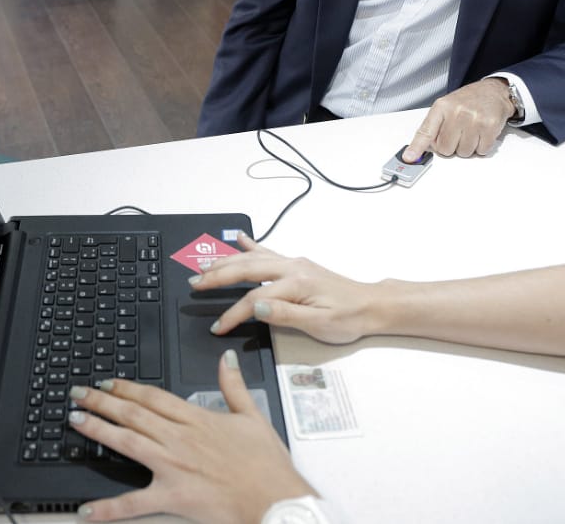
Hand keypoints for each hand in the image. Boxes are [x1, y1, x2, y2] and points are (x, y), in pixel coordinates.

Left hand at [68, 353, 313, 521]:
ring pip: (127, 442)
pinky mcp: (173, 496)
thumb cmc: (267, 465)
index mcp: (198, 418)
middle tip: (78, 393)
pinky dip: (108, 508)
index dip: (127, 387)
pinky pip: (135, 504)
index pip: (153, 396)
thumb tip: (226, 358)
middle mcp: (180, 438)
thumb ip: (234, 386)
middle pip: (133, 413)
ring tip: (75, 421)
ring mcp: (173, 466)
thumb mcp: (253, 417)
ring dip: (98, 430)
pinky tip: (86, 509)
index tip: (108, 381)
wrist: (276, 499)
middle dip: (102, 400)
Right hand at [195, 233, 380, 343]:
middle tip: (193, 284)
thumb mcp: (318, 323)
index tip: (217, 327)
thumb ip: (284, 314)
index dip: (232, 314)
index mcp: (295, 283)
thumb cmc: (347, 318)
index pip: (253, 299)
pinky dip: (250, 244)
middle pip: (245, 269)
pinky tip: (238, 237)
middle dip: (216, 276)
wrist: (371, 305)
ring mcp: (293, 263)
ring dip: (226, 260)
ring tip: (203, 266)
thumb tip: (254, 306)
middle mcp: (291, 267)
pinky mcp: (297, 264)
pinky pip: (267, 250)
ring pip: (252, 257)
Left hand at [400, 77, 514, 161]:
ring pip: (463, 152)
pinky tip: (481, 132)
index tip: (409, 157)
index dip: (417, 147)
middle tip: (458, 132)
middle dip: (451, 145)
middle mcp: (457, 112)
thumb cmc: (467, 101)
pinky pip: (481, 151)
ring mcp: (474, 119)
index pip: (426, 131)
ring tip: (471, 131)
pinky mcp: (489, 126)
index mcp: (442, 107)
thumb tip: (421, 149)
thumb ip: (433, 127)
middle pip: (445, 149)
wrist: (492, 91)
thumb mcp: (446, 107)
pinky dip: (481, 146)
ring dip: (467, 146)